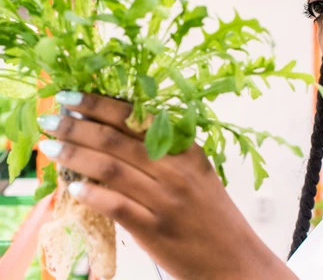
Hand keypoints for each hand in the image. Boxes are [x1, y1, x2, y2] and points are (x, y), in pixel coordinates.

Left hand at [38, 92, 297, 279]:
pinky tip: (73, 186)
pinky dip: (92, 194)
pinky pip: (116, 206)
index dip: (100, 105)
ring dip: (75, 154)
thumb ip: (169, 153)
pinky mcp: (154, 230)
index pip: (137, 119)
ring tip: (51, 145)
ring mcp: (165, 200)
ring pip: (111, 168)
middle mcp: (176, 170)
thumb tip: (122, 135)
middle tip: (51, 117)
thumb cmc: (215, 216)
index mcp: (188, 151)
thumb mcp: (200, 174)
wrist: (236, 260)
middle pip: (117, 140)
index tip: (73, 97)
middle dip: (78, 125)